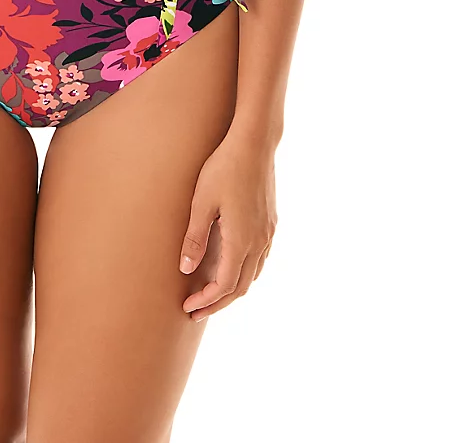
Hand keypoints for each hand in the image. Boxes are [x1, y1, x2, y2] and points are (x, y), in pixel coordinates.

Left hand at [178, 132, 276, 320]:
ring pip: (253, 275)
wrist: (255, 144)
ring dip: (232, 289)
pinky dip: (244, 273)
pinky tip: (231, 268)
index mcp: (241, 240)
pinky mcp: (270, 223)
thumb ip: (195, 237)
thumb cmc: (224, 167)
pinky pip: (260, 260)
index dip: (206, 300)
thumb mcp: (202, 201)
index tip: (188, 307)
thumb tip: (185, 269)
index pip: (225, 285)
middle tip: (195, 311)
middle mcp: (259, 242)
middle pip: (241, 287)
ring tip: (211, 295)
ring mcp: (268, 233)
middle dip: (217, 302)